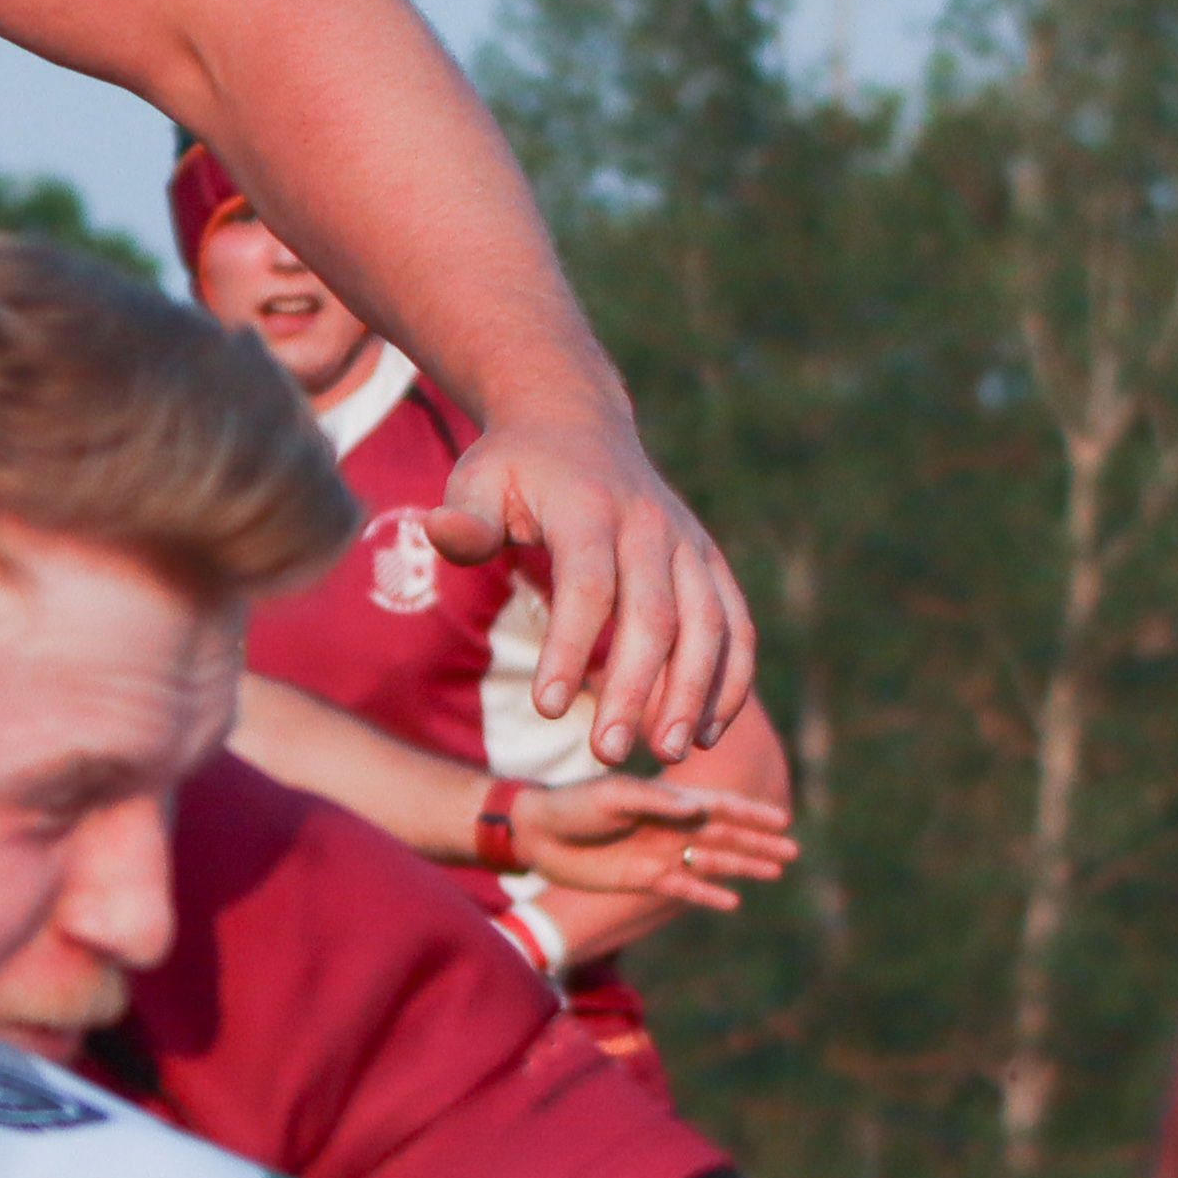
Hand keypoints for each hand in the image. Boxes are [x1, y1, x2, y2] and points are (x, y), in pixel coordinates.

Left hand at [428, 405, 749, 767]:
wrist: (576, 422)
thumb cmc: (515, 466)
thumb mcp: (476, 479)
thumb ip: (464, 518)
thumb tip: (442, 534)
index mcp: (590, 510)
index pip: (587, 587)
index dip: (571, 649)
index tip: (547, 709)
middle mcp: (651, 526)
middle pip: (655, 616)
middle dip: (637, 689)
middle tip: (608, 753)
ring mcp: (689, 545)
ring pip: (709, 625)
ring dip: (695, 693)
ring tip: (668, 755)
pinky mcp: (709, 562)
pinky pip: (735, 625)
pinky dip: (730, 680)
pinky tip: (703, 732)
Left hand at [511, 772, 796, 912]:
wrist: (539, 835)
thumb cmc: (573, 806)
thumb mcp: (611, 796)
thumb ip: (653, 801)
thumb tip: (696, 809)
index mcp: (666, 799)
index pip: (717, 805)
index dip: (750, 812)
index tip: (782, 819)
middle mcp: (670, 825)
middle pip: (724, 835)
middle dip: (758, 842)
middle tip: (793, 852)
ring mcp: (660, 852)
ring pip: (712, 860)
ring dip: (742, 866)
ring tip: (775, 873)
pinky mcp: (644, 878)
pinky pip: (684, 886)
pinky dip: (707, 893)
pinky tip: (732, 902)